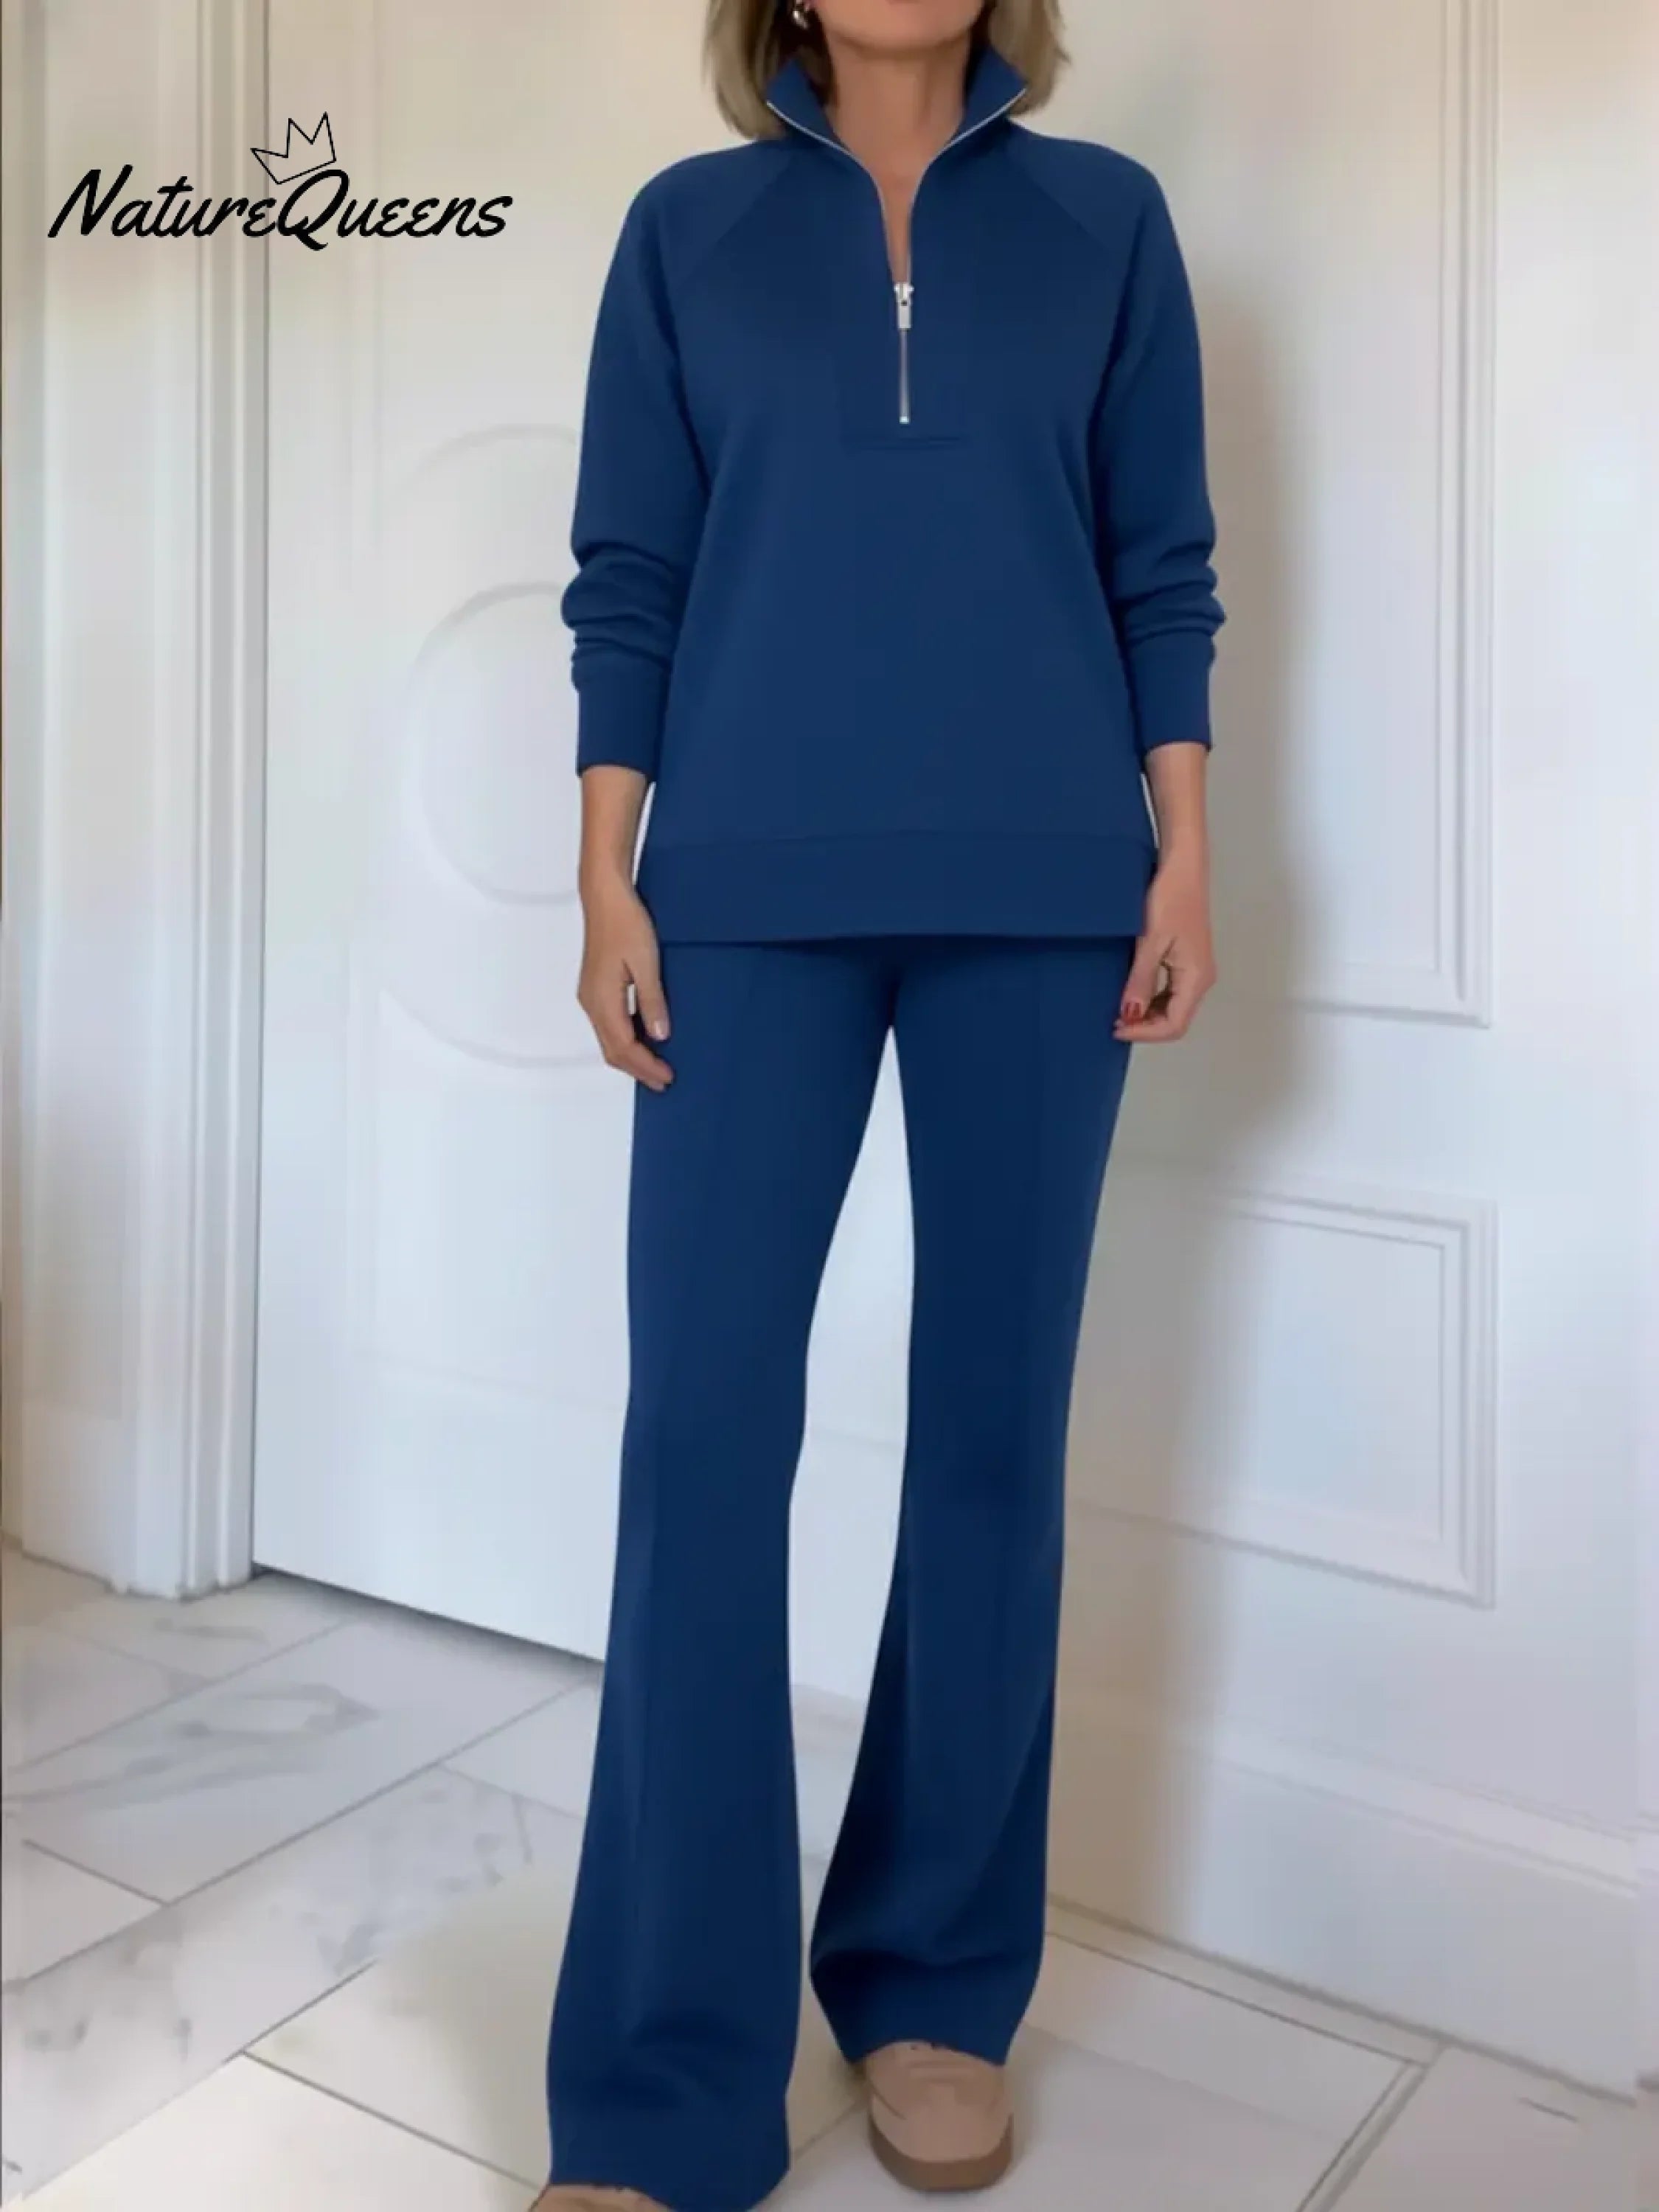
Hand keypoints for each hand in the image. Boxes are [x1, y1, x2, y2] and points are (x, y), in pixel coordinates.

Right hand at [577, 870, 673, 1089]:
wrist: (605, 896)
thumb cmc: (626, 923)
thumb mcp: (646, 963)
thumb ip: (652, 1001)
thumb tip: (659, 1036)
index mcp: (602, 1001)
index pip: (624, 1047)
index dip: (646, 1066)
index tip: (667, 1077)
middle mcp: (591, 1003)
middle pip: (612, 1050)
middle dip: (637, 1069)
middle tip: (663, 1082)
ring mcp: (591, 996)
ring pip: (608, 1040)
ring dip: (631, 1057)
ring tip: (654, 1067)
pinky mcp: (595, 988)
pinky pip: (608, 1025)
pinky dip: (625, 1040)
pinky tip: (642, 1038)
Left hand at [1114, 851, 1215, 1041]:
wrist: (1182, 868)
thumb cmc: (1170, 898)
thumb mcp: (1150, 942)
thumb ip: (1140, 981)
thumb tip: (1130, 1014)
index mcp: (1196, 978)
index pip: (1174, 1024)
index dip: (1145, 1032)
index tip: (1116, 1027)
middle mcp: (1200, 979)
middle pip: (1175, 1019)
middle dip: (1146, 1026)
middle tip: (1113, 1020)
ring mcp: (1195, 970)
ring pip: (1173, 1008)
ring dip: (1148, 1014)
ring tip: (1119, 1008)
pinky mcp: (1187, 961)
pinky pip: (1171, 992)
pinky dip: (1152, 999)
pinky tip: (1132, 993)